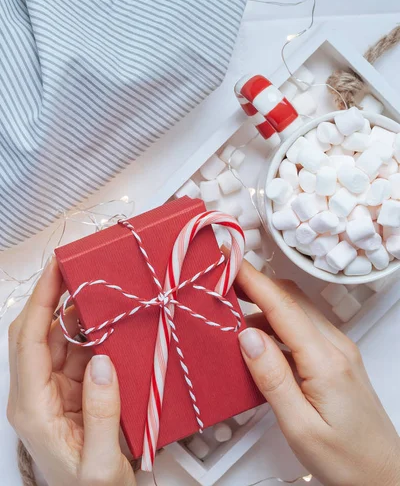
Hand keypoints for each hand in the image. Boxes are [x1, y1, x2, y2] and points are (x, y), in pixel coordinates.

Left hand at [7, 258, 135, 485]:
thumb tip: (101, 361)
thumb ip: (102, 414)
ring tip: (102, 291)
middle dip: (55, 296)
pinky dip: (91, 333)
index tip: (55, 269)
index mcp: (33, 408)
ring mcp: (52, 391)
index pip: (27, 341)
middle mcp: (36, 394)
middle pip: (37, 332)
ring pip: (58, 338)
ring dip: (78, 314)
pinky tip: (108, 322)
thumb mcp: (102, 466)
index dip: (40, 300)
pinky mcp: (71, 390)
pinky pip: (76, 352)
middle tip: (79, 268)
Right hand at [237, 262, 399, 485]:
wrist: (382, 474)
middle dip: (255, 284)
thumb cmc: (346, 459)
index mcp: (325, 361)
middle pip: (291, 298)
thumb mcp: (300, 427)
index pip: (282, 306)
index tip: (229, 260)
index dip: (253, 280)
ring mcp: (338, 350)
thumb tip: (248, 337)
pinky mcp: (336, 358)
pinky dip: (276, 321)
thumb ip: (272, 379)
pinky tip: (258, 338)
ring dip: (264, 303)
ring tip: (231, 311)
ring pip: (296, 309)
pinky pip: (302, 326)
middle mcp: (335, 347)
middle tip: (222, 280)